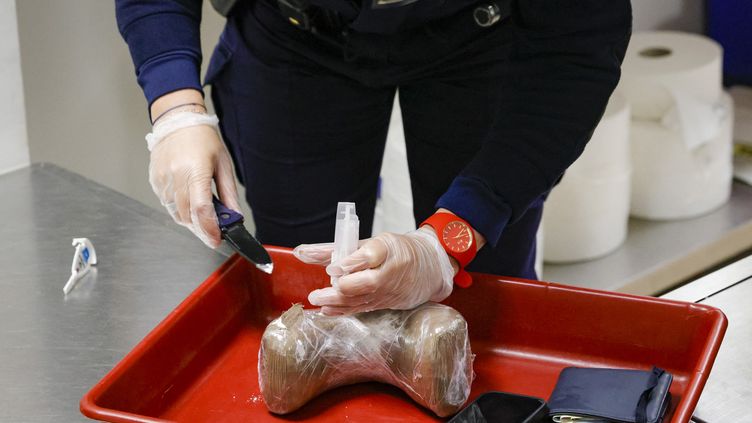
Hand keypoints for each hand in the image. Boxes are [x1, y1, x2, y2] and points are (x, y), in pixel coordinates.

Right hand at [148, 123, 239, 247]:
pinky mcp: (155, 181)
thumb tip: (235, 215)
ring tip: (203, 220)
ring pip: (176, 214)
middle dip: (202, 230)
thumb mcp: (223, 164)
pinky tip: (189, 205)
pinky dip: (179, 211)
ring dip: (191, 222)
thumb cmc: (203, 139)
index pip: (201, 209)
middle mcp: (176, 176)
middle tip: (214, 235)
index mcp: (196, 171)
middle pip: (188, 216)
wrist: (177, 120)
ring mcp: (163, 179)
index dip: (210, 229)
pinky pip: (167, 205)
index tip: (216, 240)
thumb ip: (228, 193)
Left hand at [293, 228, 454, 314]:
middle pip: (369, 281)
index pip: (372, 254)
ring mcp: (391, 289)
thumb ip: (335, 248)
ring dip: (339, 302)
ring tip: (318, 301)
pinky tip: (327, 309)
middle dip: (343, 288)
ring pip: (365, 298)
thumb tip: (301, 252)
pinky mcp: (388, 302)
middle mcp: (391, 269)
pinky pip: (365, 307)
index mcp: (388, 247)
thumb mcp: (368, 242)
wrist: (429, 268)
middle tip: (318, 292)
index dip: (352, 262)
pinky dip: (345, 310)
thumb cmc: (394, 251)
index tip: (333, 268)